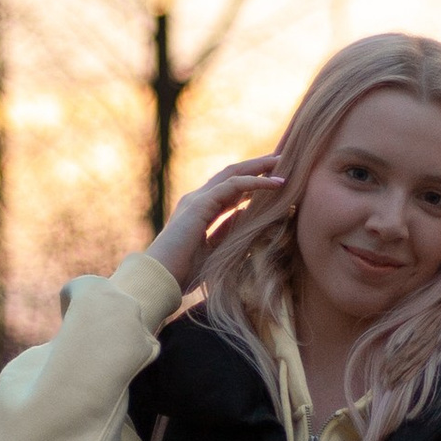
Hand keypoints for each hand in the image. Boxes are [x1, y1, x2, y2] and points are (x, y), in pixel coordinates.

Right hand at [148, 156, 283, 291]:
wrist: (158, 278)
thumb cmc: (182, 273)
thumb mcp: (213, 251)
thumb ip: (228, 233)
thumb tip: (249, 218)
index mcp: (198, 212)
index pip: (229, 191)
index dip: (251, 184)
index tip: (274, 181)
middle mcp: (197, 201)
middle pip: (231, 176)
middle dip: (256, 167)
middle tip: (281, 162)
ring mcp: (196, 200)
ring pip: (233, 174)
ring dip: (259, 168)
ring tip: (282, 163)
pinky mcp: (199, 204)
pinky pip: (233, 185)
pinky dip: (255, 182)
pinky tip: (275, 183)